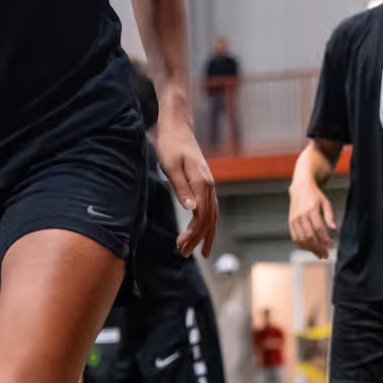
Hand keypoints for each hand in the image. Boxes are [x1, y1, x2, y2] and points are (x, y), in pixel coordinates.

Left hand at [155, 119, 216, 256]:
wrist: (177, 128)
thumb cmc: (171, 145)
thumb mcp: (171, 166)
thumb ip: (181, 188)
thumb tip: (191, 209)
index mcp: (201, 182)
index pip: (202, 215)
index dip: (193, 233)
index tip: (181, 245)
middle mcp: (208, 185)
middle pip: (209, 219)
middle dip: (198, 239)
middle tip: (184, 254)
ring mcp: (208, 184)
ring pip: (211, 215)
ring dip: (203, 234)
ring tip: (194, 250)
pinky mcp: (203, 184)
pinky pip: (209, 208)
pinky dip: (205, 223)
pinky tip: (198, 231)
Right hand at [289, 179, 336, 257]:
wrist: (300, 188)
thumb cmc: (315, 196)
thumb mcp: (326, 203)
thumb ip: (330, 216)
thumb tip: (334, 229)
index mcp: (311, 210)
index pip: (318, 228)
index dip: (324, 239)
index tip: (329, 246)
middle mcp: (301, 215)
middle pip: (309, 236)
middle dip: (317, 247)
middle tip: (325, 255)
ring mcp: (294, 219)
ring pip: (301, 238)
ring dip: (310, 248)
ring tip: (318, 254)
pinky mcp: (291, 222)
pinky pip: (295, 237)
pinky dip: (301, 245)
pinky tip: (309, 248)